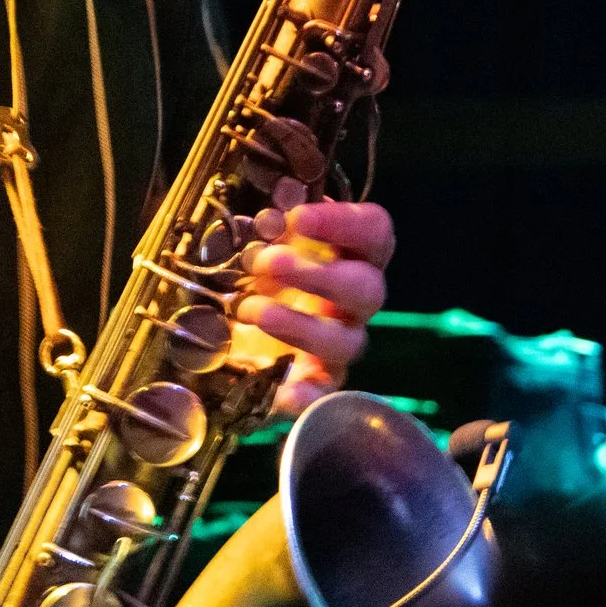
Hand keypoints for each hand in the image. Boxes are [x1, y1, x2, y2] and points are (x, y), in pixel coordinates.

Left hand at [229, 199, 393, 417]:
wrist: (232, 330)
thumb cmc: (255, 269)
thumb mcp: (257, 238)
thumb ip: (268, 222)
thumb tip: (272, 211)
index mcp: (348, 254)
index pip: (374, 231)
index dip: (343, 222)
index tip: (297, 219)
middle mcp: (353, 300)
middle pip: (366, 288)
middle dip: (317, 274)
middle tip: (266, 263)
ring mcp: (340, 343)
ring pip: (347, 342)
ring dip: (298, 325)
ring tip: (250, 310)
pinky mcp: (318, 382)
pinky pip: (324, 394)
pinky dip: (306, 395)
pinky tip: (283, 393)